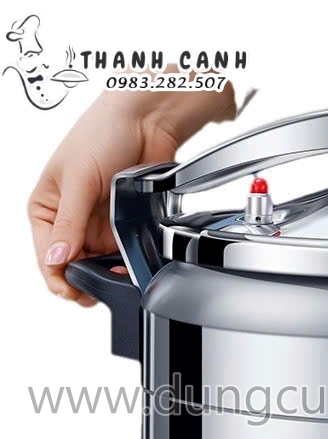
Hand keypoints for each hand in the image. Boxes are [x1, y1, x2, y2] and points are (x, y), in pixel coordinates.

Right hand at [29, 84, 235, 303]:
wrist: (146, 122)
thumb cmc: (102, 134)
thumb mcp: (79, 179)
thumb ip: (69, 223)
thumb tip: (57, 260)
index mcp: (45, 208)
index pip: (46, 255)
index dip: (58, 278)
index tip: (75, 292)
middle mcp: (69, 220)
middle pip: (72, 266)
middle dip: (85, 280)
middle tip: (99, 289)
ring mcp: (96, 224)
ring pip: (97, 265)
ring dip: (107, 275)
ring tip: (118, 277)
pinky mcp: (121, 225)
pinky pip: (120, 254)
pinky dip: (125, 264)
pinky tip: (130, 267)